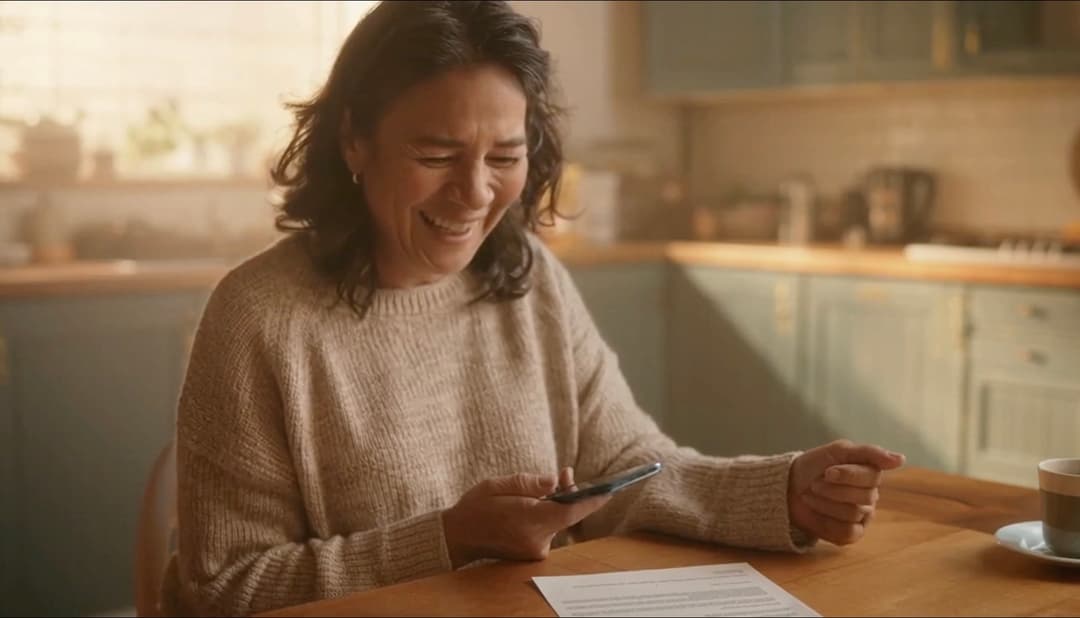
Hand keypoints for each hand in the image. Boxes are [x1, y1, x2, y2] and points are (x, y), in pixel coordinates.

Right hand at [441, 467, 607, 567]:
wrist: (458, 537)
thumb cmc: (475, 507)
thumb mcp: (497, 485)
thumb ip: (528, 483)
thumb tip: (556, 481)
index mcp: (528, 520)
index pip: (570, 512)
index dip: (592, 500)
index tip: (610, 490)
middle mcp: (536, 539)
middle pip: (566, 516)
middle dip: (571, 495)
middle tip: (566, 473)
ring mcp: (535, 549)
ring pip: (558, 522)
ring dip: (559, 505)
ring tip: (555, 483)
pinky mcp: (533, 553)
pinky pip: (550, 530)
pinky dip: (550, 516)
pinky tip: (543, 503)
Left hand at [788, 439, 905, 545]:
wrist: (788, 487)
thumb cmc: (814, 466)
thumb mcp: (838, 451)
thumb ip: (870, 453)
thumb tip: (901, 459)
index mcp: (870, 474)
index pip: (871, 477)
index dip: (847, 475)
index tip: (827, 471)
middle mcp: (870, 496)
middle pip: (864, 497)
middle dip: (833, 490)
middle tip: (815, 484)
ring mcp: (862, 516)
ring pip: (853, 513)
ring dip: (826, 503)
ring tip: (812, 495)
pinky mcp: (850, 534)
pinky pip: (848, 531)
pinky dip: (827, 520)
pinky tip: (818, 511)